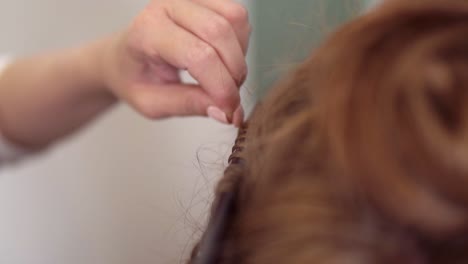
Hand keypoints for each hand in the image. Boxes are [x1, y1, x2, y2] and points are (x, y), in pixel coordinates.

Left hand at [104, 0, 250, 126]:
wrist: (123, 58)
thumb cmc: (135, 78)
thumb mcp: (152, 104)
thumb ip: (188, 105)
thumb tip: (226, 111)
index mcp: (148, 31)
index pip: (199, 55)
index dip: (221, 86)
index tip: (229, 111)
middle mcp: (169, 6)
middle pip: (221, 33)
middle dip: (234, 72)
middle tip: (228, 98)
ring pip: (235, 20)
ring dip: (239, 56)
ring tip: (223, 77)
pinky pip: (237, 17)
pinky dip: (240, 43)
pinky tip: (223, 59)